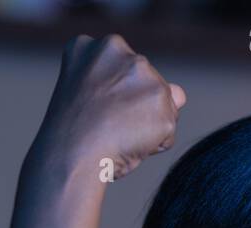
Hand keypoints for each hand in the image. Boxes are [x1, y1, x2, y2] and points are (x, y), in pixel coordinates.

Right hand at [31, 34, 185, 180]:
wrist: (69, 156)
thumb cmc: (72, 134)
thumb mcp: (88, 92)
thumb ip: (128, 83)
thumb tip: (181, 96)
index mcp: (96, 46)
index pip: (127, 72)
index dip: (113, 98)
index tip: (94, 110)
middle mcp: (122, 52)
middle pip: (149, 84)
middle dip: (136, 108)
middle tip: (105, 125)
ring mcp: (144, 76)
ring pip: (163, 106)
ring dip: (147, 125)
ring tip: (117, 135)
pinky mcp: (162, 105)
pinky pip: (167, 133)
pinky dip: (154, 146)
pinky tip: (129, 146)